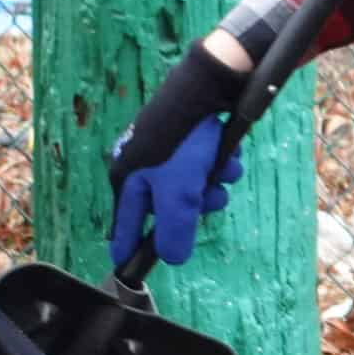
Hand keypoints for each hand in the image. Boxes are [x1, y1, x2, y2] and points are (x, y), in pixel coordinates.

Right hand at [108, 42, 249, 266]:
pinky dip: (221, 164)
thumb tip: (174, 258)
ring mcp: (168, 153)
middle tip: (207, 195)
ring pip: (195, 188)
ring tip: (221, 169)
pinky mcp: (191, 141)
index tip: (127, 269)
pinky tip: (227, 153)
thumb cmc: (185, 142)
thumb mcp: (180, 193)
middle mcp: (144, 167)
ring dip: (215, 183)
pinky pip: (208, 167)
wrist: (208, 86)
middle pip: (169, 209)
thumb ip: (175, 229)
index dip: (131, 247)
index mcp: (128, 179)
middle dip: (195, 205)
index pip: (126, 225)